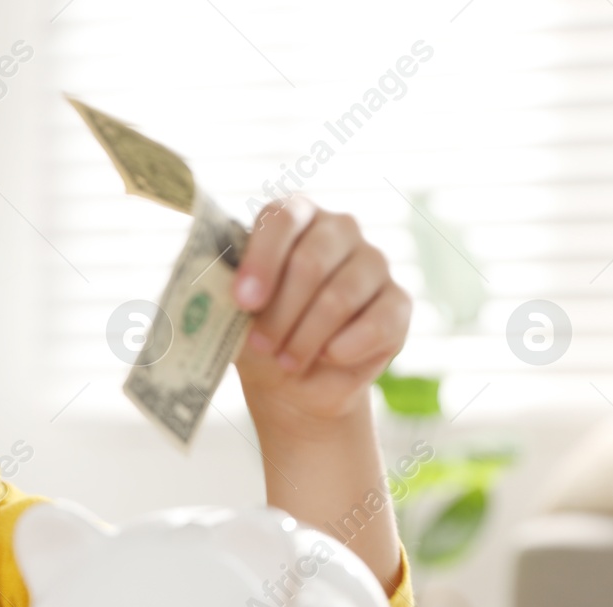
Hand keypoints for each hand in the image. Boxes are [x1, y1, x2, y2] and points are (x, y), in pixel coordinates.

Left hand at [231, 197, 410, 428]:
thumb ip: (225, 293)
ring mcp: (373, 262)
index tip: (243, 302)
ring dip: (307, 337)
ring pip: (341, 296)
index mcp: (293, 218)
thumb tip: (214, 288)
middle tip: (262, 346)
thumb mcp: (233, 315)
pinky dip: (346, 348)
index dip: (261, 260)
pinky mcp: (398, 301)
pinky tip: (328, 358)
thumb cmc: (258, 336)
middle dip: (280, 313)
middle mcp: (338, 230)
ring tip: (287, 362)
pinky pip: (378, 322)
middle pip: (311, 261)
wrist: (293, 382)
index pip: (281, 218)